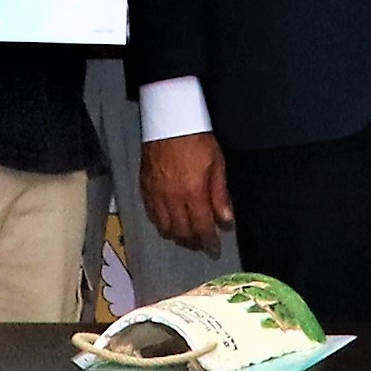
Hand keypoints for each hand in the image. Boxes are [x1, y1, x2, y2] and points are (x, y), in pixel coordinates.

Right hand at [142, 132, 229, 246]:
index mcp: (192, 192)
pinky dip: (162, 223)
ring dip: (177, 236)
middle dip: (193, 242)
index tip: (214, 249)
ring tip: (187, 237)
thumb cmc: (196, 140)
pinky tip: (170, 222)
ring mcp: (155, 194)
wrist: (168, 121)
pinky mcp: (144, 188)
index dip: (209, 242)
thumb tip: (226, 221)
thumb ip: (220, 195)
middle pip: (181, 232)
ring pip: (164, 227)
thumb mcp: (217, 164)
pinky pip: (151, 215)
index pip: (201, 227)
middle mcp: (171, 198)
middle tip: (202, 245)